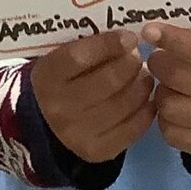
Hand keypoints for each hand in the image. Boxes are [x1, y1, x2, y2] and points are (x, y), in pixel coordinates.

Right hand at [30, 31, 153, 163]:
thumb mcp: (63, 59)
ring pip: (124, 105)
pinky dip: (146, 110)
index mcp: (48, 77)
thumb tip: (128, 41)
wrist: (44, 121)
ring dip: (142, 86)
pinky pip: (132, 128)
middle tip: (137, 58)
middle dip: (131, 65)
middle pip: (108, 81)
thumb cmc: (61, 80)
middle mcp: (59, 107)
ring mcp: (77, 133)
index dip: (110, 45)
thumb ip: (90, 48)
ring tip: (144, 77)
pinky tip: (146, 100)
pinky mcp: (96, 151)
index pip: (80, 57)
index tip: (130, 38)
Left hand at [143, 25, 190, 159]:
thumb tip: (155, 30)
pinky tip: (176, 109)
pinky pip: (170, 132)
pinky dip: (166, 119)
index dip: (171, 38)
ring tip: (169, 87)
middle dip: (159, 64)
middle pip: (175, 76)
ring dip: (161, 93)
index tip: (149, 31)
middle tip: (158, 60)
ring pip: (167, 105)